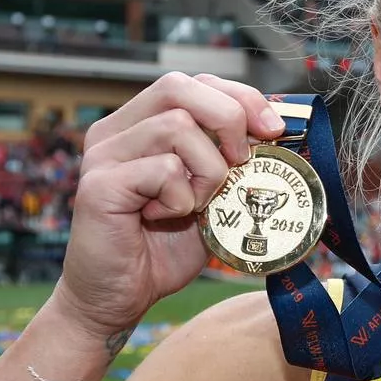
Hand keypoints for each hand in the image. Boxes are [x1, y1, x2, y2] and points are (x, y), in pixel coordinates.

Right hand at [54, 72, 285, 334]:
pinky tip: (167, 217)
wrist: (119, 298)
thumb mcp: (213, 195)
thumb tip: (281, 135)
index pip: (194, 83)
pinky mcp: (99, 186)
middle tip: (242, 160)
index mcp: (140, 124)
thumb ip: (234, 162)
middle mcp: (115, 131)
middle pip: (179, 87)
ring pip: (177, 128)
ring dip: (207, 170)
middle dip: (229, 117)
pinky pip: (163, 170)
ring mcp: (103, 155)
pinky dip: (182, 197)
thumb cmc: (164, 247)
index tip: (272, 129)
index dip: (240, 97)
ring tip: (195, 203)